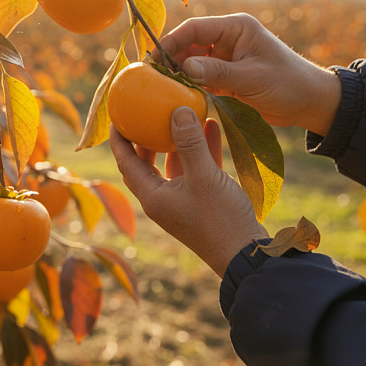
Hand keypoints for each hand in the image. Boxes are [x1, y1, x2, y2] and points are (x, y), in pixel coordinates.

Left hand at [110, 107, 268, 276]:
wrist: (247, 255)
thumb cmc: (220, 219)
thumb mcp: (204, 177)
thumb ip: (190, 143)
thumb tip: (177, 111)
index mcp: (152, 196)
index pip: (126, 161)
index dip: (119, 137)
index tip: (117, 113)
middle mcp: (162, 198)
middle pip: (145, 161)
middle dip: (146, 135)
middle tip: (146, 110)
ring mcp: (182, 199)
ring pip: (173, 163)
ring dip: (177, 139)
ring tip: (181, 112)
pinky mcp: (202, 199)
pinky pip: (197, 168)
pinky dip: (201, 148)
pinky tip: (211, 126)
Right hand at [158, 13, 341, 135]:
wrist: (311, 103)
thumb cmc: (288, 84)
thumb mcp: (252, 78)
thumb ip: (218, 73)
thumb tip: (184, 68)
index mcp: (236, 27)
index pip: (195, 28)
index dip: (171, 41)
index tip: (153, 58)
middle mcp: (229, 38)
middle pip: (189, 43)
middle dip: (171, 59)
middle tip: (152, 77)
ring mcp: (227, 57)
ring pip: (193, 62)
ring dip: (179, 74)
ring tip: (162, 89)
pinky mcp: (228, 76)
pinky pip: (202, 77)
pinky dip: (191, 86)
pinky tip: (178, 97)